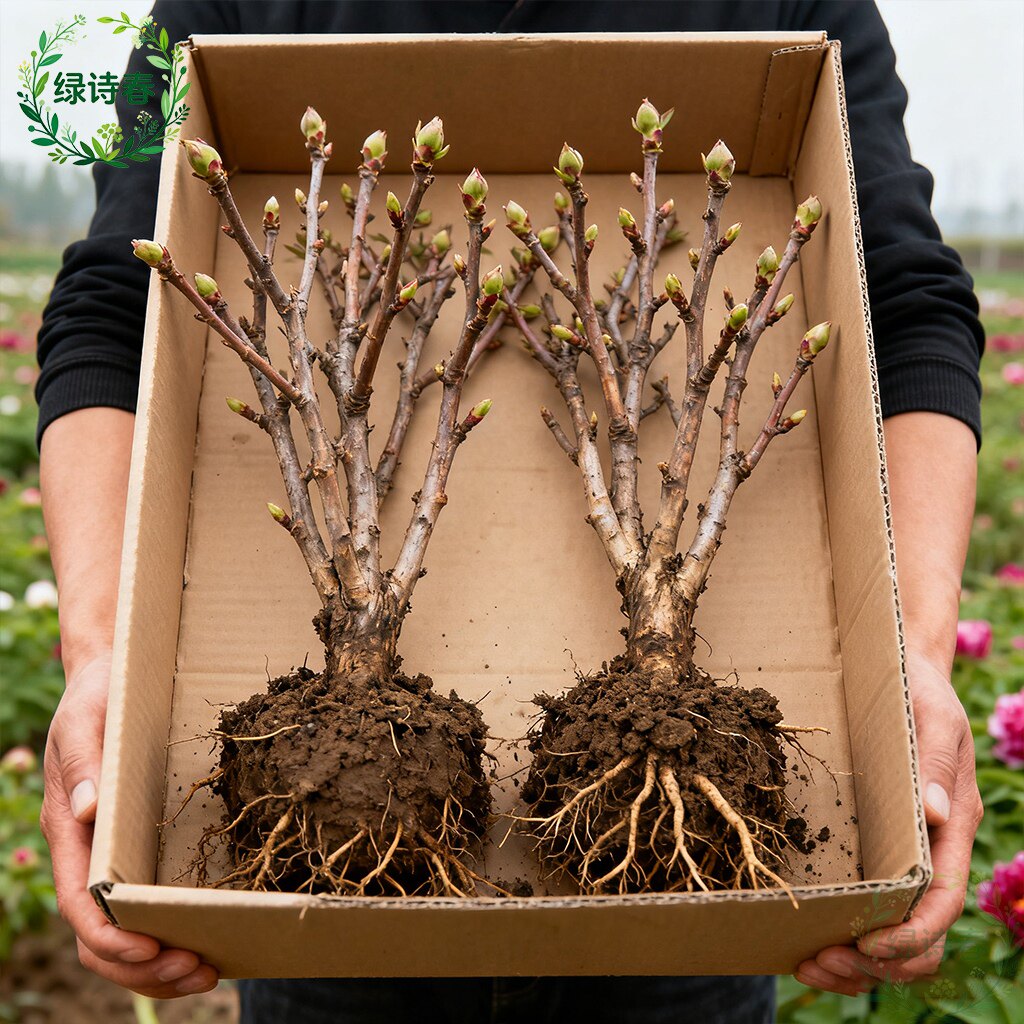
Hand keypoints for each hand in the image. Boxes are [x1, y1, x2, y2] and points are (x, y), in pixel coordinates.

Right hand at [40, 650, 219, 997]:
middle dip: (145, 967)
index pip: (80, 905)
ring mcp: (113, 857)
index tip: (152, 952)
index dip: (110, 940)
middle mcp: (89, 855)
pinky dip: (173, 935)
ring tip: (208, 972)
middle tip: (199, 971)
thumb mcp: (83, 723)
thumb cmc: (95, 701)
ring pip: (125, 935)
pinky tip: (210, 942)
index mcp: (69, 834)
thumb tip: (86, 811)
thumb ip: (83, 764)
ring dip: (161, 965)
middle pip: (102, 938)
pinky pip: (148, 907)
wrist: (111, 680)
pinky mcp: (139, 849)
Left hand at [794, 650, 981, 994]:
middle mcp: (930, 848)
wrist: (899, 671)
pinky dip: (842, 935)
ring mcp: (903, 852)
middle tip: (824, 960)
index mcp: (952, 826)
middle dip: (879, 961)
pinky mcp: (875, 846)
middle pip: (920, 931)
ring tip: (809, 962)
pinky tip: (805, 940)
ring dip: (856, 960)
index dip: (912, 934)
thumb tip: (938, 812)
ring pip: (894, 931)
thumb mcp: (933, 717)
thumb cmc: (917, 691)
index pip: (943, 898)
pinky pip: (868, 906)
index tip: (871, 946)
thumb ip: (936, 763)